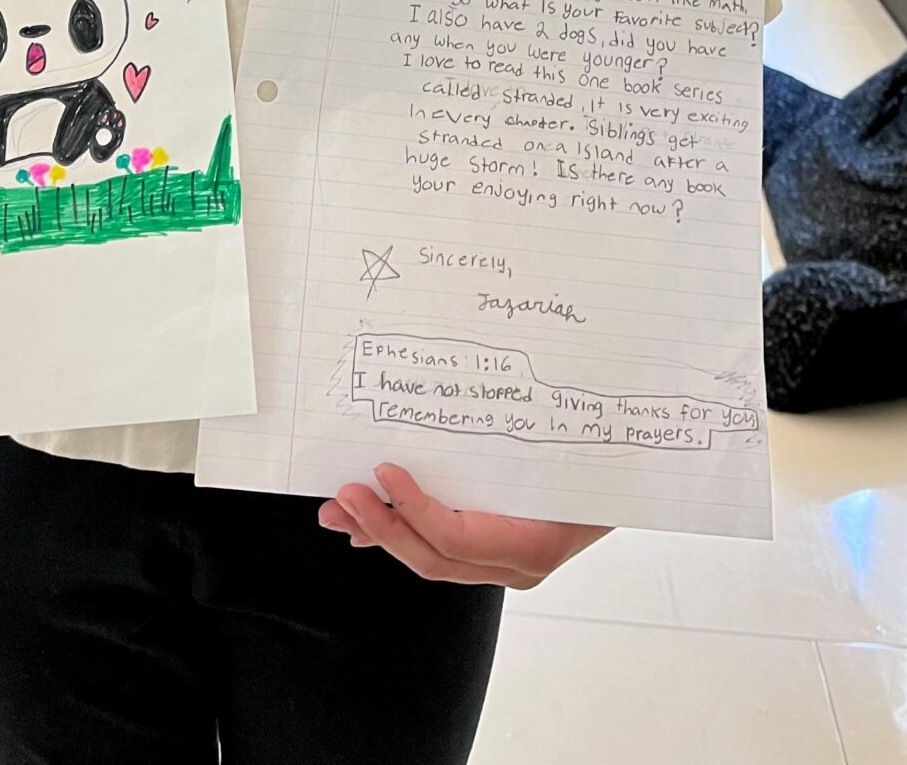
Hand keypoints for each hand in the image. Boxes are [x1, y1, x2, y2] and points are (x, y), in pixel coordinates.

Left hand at [319, 464, 611, 585]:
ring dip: (383, 533)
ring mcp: (507, 565)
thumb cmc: (605, 455)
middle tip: (344, 496)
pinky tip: (370, 526)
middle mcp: (518, 565)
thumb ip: (514, 447)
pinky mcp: (497, 552)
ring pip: (434, 560)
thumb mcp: (562, 448)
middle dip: (382, 528)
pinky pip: (443, 551)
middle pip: (435, 558)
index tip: (384, 471)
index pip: (457, 538)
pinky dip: (405, 534)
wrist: (636, 474)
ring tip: (341, 512)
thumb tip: (470, 412)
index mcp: (535, 543)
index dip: (414, 510)